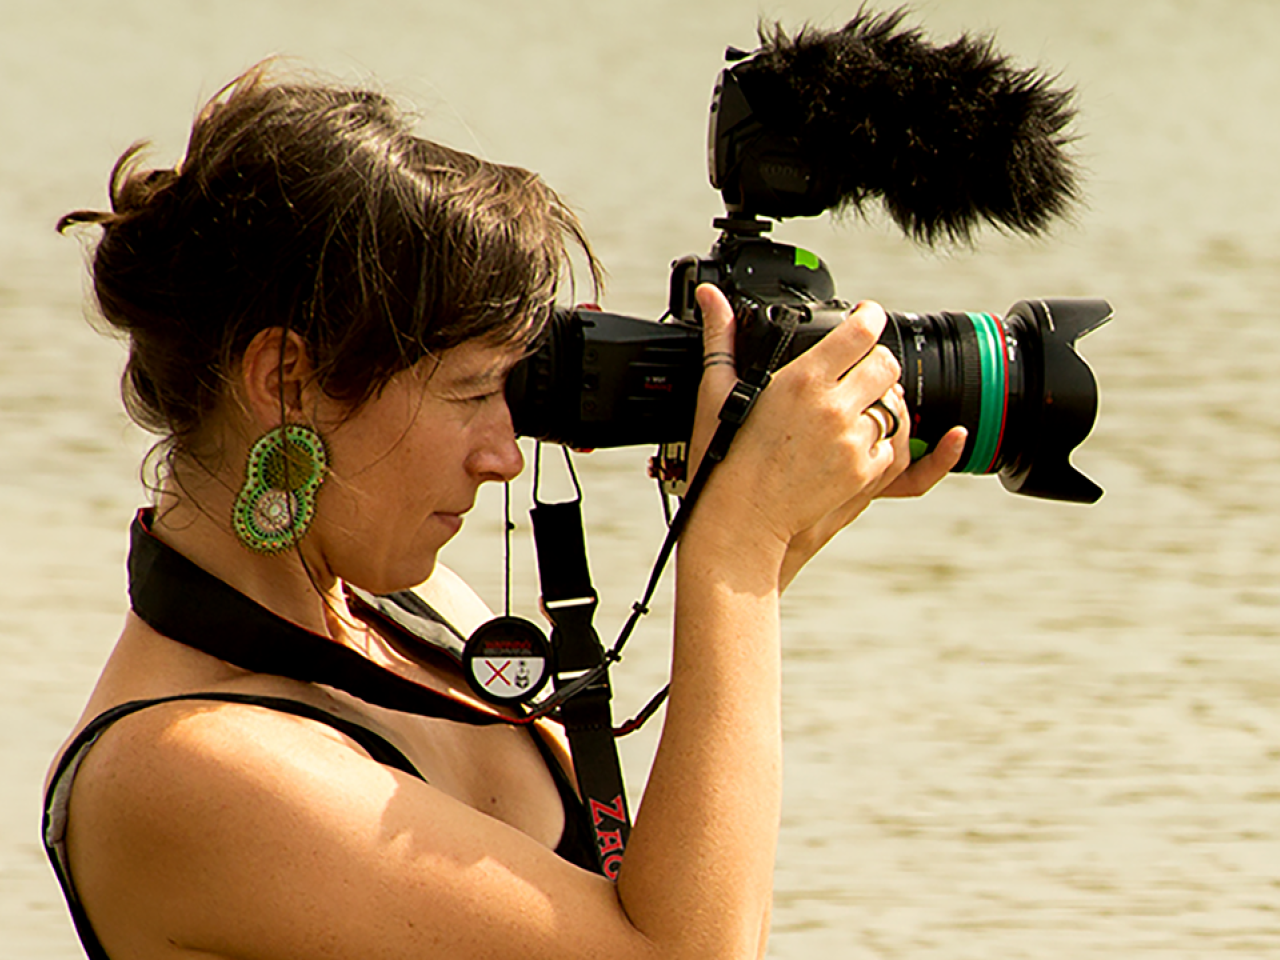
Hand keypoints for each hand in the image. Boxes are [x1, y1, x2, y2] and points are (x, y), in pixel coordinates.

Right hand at [686, 284, 963, 588]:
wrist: (739, 523)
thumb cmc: (721, 460)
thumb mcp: (717, 394)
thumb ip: (719, 338)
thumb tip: (709, 297)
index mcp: (801, 381)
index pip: (860, 332)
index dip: (869, 317)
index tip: (866, 315)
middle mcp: (834, 408)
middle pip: (886, 365)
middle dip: (877, 361)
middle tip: (861, 365)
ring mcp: (853, 443)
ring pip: (895, 406)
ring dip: (881, 402)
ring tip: (857, 407)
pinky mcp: (864, 476)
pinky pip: (893, 447)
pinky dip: (881, 441)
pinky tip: (856, 441)